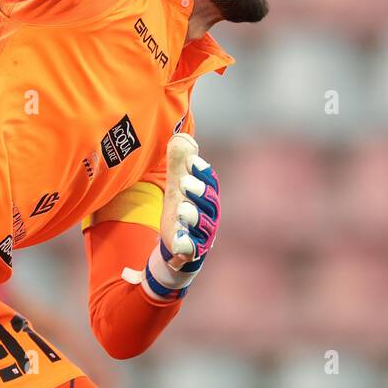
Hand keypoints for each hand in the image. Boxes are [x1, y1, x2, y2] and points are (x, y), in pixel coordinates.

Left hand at [143, 133, 220, 300]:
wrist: (181, 245)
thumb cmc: (183, 209)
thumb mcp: (178, 186)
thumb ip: (179, 164)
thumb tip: (180, 136)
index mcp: (208, 196)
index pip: (209, 182)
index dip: (202, 172)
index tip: (191, 162)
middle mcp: (210, 215)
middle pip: (209, 203)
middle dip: (198, 191)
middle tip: (184, 182)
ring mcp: (203, 234)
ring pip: (203, 226)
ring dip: (193, 217)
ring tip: (181, 210)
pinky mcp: (193, 251)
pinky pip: (192, 250)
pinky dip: (187, 246)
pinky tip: (178, 242)